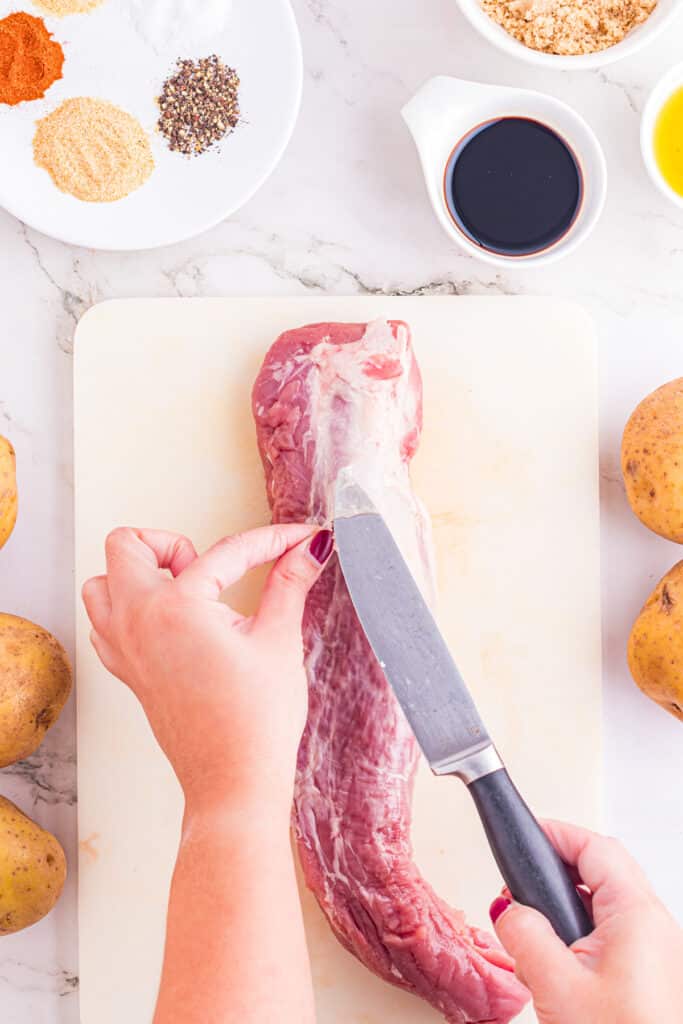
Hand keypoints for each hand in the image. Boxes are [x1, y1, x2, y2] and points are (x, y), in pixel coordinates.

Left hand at [82, 524, 333, 815]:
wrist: (234, 782)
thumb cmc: (255, 724)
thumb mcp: (279, 641)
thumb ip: (289, 584)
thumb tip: (308, 550)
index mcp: (177, 607)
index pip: (229, 551)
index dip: (273, 540)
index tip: (299, 539)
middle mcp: (138, 621)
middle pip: (128, 545)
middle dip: (175, 543)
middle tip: (217, 569)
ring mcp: (124, 647)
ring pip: (103, 581)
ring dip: (140, 573)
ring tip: (187, 592)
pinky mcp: (126, 671)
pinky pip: (105, 620)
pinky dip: (129, 608)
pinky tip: (172, 622)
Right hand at [489, 821, 682, 1023]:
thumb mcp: (556, 986)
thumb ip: (524, 935)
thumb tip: (508, 910)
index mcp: (637, 914)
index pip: (595, 846)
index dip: (556, 833)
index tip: (524, 833)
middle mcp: (654, 927)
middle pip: (601, 871)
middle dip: (555, 874)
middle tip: (519, 885)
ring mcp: (654, 954)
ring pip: (603, 908)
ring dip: (563, 913)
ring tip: (531, 938)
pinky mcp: (648, 979)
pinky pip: (609, 940)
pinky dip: (577, 941)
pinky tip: (554, 972)